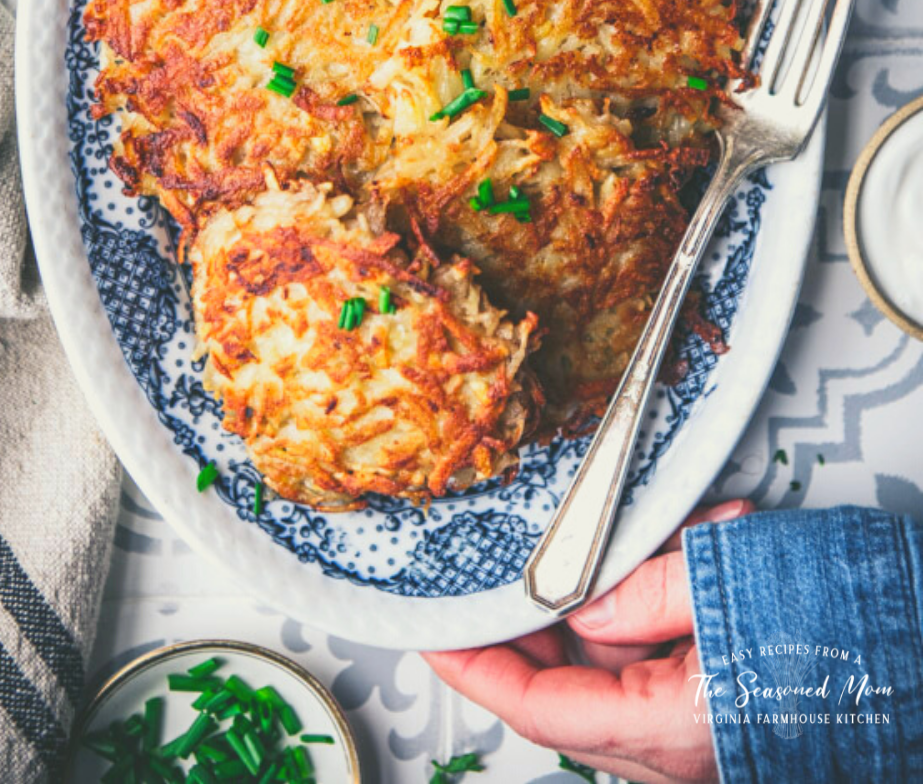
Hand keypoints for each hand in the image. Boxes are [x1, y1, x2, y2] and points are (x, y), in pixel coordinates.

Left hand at [423, 499, 753, 783]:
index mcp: (674, 729)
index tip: (435, 634)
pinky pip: (660, 660)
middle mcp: (683, 746)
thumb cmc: (845, 619)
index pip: (540, 708)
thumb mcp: (733, 578)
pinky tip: (663, 546)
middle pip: (567, 689)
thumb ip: (648, 590)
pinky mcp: (726, 706)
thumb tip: (583, 600)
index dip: (477, 669)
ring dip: (597, 599)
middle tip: (484, 575)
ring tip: (592, 534)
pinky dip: (648, 603)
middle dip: (525, 624)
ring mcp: (705, 729)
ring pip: (614, 667)